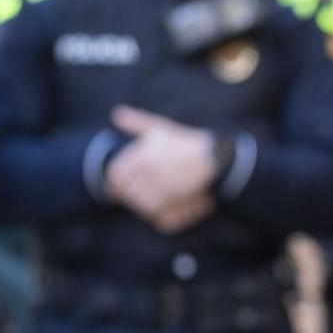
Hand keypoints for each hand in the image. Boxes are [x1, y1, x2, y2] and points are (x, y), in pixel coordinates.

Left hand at [107, 106, 217, 232]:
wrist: (217, 158)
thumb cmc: (187, 142)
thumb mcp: (161, 128)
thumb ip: (136, 122)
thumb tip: (116, 113)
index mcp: (144, 156)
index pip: (115, 175)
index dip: (115, 182)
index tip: (118, 186)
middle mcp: (153, 174)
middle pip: (128, 193)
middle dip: (131, 194)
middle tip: (138, 194)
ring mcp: (165, 190)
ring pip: (143, 206)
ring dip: (144, 206)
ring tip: (152, 199)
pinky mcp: (178, 204)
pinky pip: (159, 218)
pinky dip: (159, 216)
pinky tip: (164, 208)